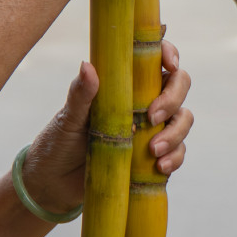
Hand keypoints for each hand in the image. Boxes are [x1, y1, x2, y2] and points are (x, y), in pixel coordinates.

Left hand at [21, 42, 194, 218]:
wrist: (54, 182)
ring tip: (153, 150)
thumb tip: (87, 65)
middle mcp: (142, 102)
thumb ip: (80, 93)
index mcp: (123, 84)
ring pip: (182, 119)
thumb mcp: (68, 117)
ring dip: (175, 133)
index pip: (154, 59)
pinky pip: (177, 152)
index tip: (168, 65)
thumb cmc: (59, 141)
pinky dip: (175, 157)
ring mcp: (151, 129)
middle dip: (173, 98)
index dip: (169, 54)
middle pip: (178, 86)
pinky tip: (160, 167)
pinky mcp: (153, 156)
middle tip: (153, 116)